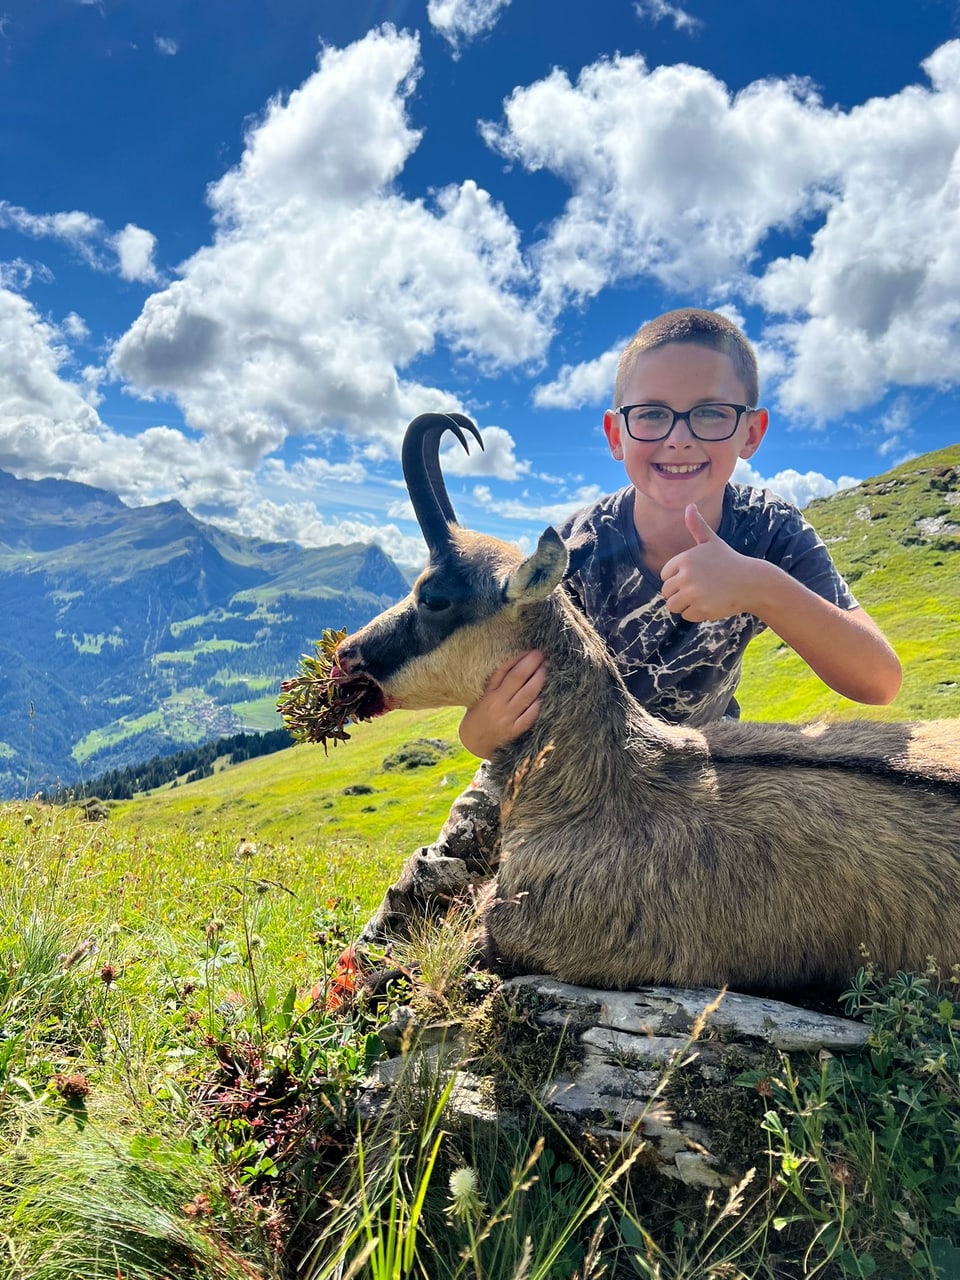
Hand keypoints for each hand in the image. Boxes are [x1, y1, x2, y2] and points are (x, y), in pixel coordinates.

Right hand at [458, 650, 546, 757]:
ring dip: (539, 679)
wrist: (474, 742)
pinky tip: (545, 694)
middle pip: (517, 678)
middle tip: (541, 654)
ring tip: (546, 668)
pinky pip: (530, 714)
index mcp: (487, 693)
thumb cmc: (479, 715)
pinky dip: (538, 703)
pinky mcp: (514, 731)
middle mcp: (497, 703)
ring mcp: (507, 718)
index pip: (504, 670)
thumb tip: (518, 663)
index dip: (518, 658)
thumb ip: (497, 682)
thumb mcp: (482, 696)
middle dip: (531, 664)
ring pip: (527, 694)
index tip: (529, 651)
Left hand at [660, 504, 759, 621]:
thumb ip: (697, 526)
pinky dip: (696, 614)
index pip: (664, 576)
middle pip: (666, 592)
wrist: (752, 582)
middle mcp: (686, 575)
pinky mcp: (701, 609)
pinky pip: (686, 616)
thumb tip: (689, 505)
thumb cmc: (730, 561)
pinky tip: (710, 604)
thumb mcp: (712, 542)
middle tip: (701, 589)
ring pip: (673, 606)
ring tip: (703, 597)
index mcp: (684, 559)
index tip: (696, 576)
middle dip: (680, 593)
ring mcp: (693, 593)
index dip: (678, 578)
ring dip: (686, 605)